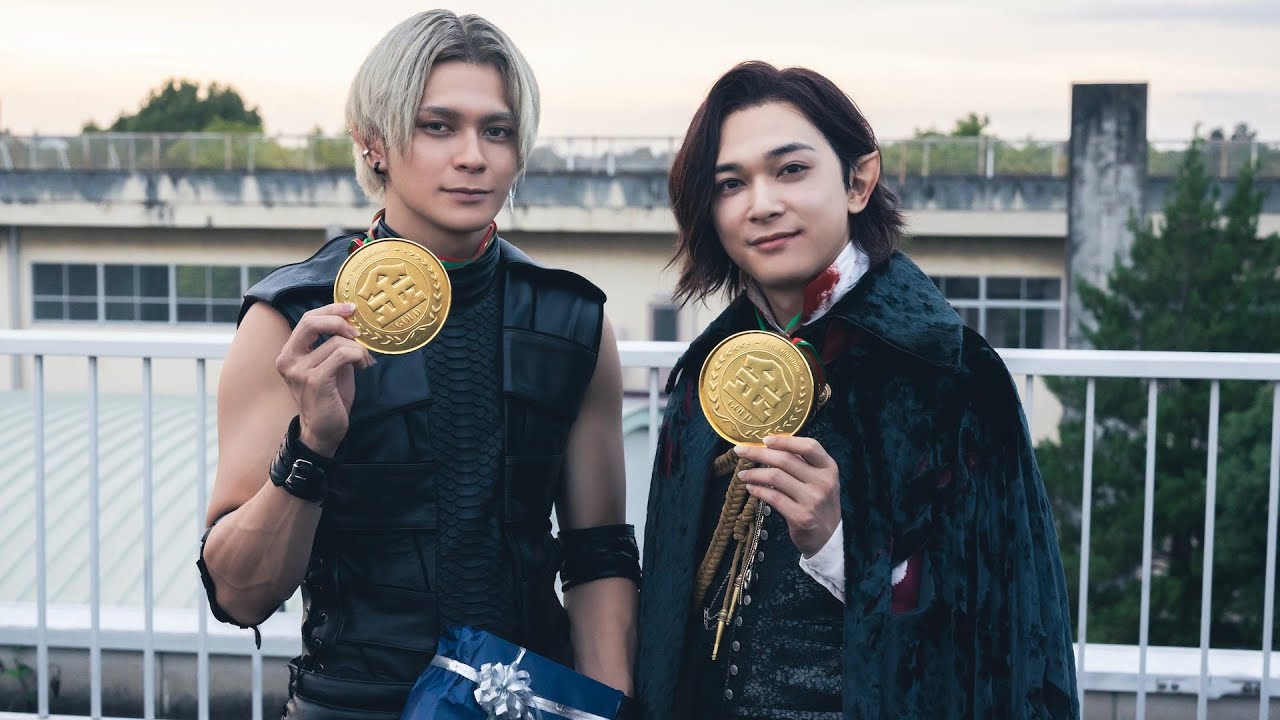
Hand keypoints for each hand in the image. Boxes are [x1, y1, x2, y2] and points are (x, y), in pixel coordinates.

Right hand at [274, 303, 373, 455]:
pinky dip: (357, 356)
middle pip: (312, 322)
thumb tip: (352, 322)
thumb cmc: (329, 397)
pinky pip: (342, 355)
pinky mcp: (315, 381)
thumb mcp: (329, 365)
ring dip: (358, 348)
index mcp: (290, 353)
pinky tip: (362, 366)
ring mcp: (299, 371)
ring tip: (364, 360)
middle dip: (340, 321)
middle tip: (358, 333)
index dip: (330, 309)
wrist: (323, 430)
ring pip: (336, 342)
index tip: (351, 309)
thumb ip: (333, 344)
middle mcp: (289, 359)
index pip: (307, 319)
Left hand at [734, 435, 840, 557]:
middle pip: (785, 459)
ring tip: (742, 474)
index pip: (809, 446)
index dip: (785, 440)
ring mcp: (812, 500)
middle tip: (740, 451)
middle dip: (758, 453)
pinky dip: (758, 490)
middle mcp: (823, 482)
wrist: (829, 537)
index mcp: (829, 468)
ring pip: (775, 477)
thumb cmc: (819, 503)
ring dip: (754, 473)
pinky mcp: (801, 517)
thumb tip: (772, 446)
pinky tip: (750, 488)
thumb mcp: (820, 480)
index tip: (765, 439)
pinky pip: (773, 497)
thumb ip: (803, 463)